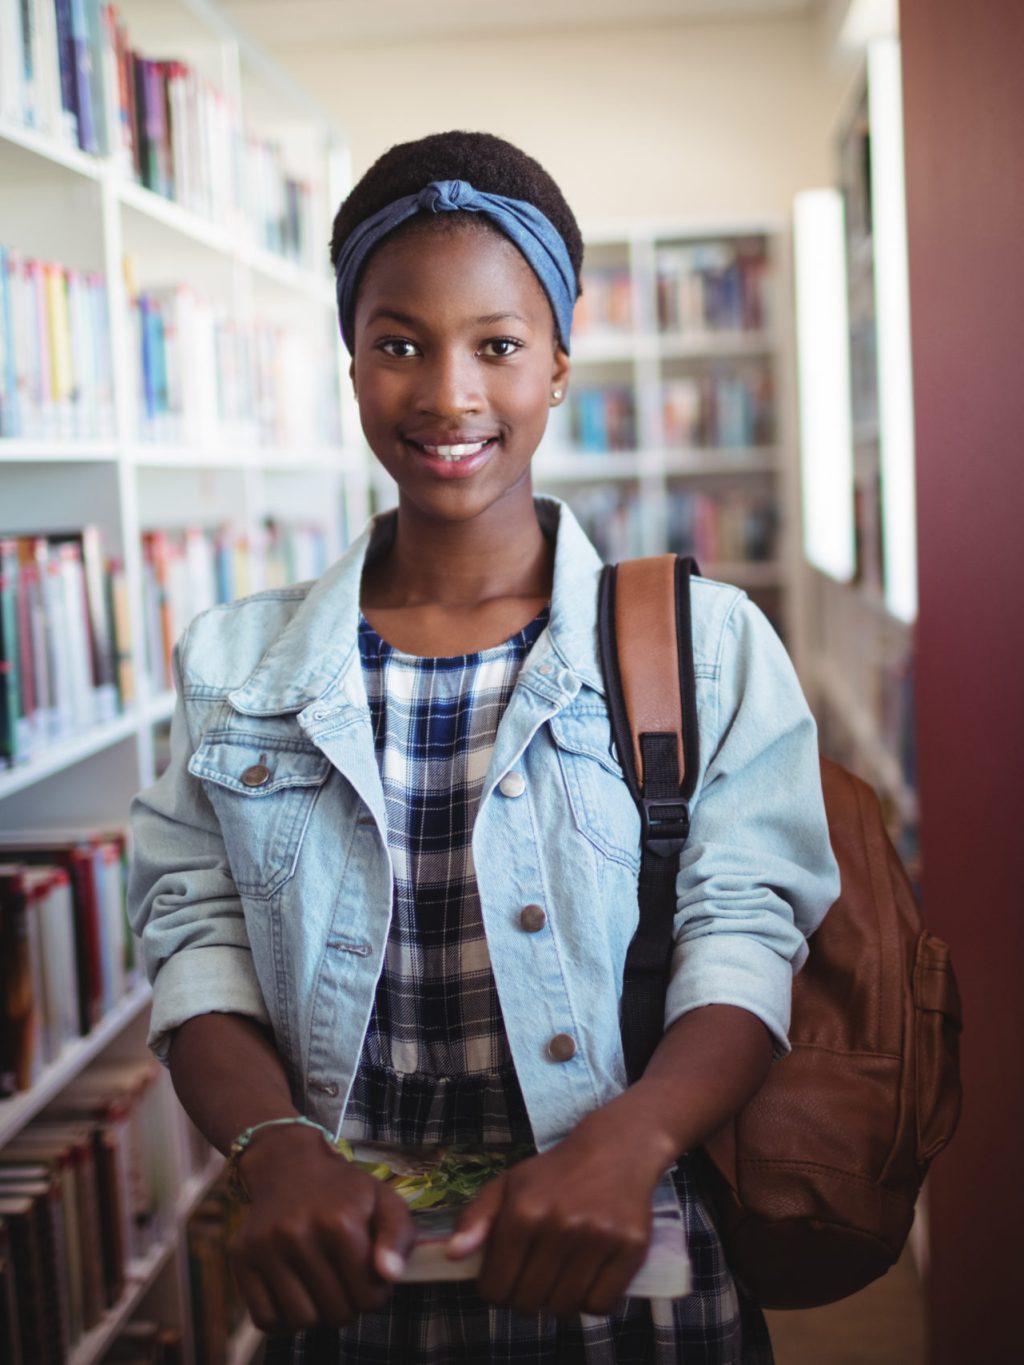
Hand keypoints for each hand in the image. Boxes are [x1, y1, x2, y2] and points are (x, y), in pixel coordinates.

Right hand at [228, 1124, 413, 1331]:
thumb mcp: (383, 1200)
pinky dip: (283, 1318)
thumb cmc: (343, 1190)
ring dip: (317, 1313)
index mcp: (340, 1221)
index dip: (375, 1293)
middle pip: (336, 1313)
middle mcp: (299, 1234)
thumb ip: (398, 1236)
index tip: (368, 1274)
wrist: (289, 1165)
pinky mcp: (242, 1258)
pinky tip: (295, 1294)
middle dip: (347, 1303)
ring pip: (301, 1321)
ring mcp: (266, 1247)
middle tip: (344, 1279)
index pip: (369, 1297)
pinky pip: (265, 1319)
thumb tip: (388, 1275)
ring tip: (321, 1286)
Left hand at [446, 1113, 661, 1317]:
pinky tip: (587, 1278)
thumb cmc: (554, 1173)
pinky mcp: (631, 1248)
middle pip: (529, 1303)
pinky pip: (601, 1305)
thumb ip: (476, 1218)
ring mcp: (598, 1239)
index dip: (496, 1289)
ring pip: (564, 1308)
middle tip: (535, 1278)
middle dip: (525, 1297)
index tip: (506, 1278)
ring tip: (560, 1277)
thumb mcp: (508, 1184)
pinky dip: (591, 1301)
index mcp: (523, 1212)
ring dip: (558, 1301)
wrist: (616, 1149)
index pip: (495, 1288)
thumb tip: (453, 1255)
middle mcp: (560, 1226)